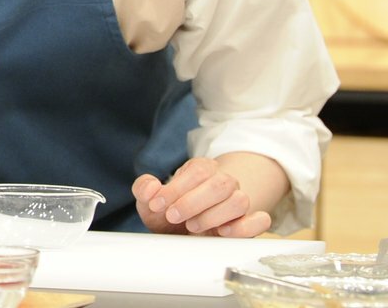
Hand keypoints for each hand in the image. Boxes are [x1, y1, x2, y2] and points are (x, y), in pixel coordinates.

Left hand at [132, 156, 272, 237]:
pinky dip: (244, 227)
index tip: (157, 204)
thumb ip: (144, 189)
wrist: (182, 232)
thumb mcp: (150, 201)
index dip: (176, 188)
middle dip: (193, 202)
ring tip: (192, 226)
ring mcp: (238, 202)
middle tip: (173, 216)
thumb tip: (152, 187)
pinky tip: (222, 232)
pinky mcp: (248, 223)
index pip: (197, 170)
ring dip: (214, 215)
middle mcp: (223, 183)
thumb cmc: (168, 213)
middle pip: (221, 183)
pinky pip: (260, 220)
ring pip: (240, 201)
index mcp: (200, 170)